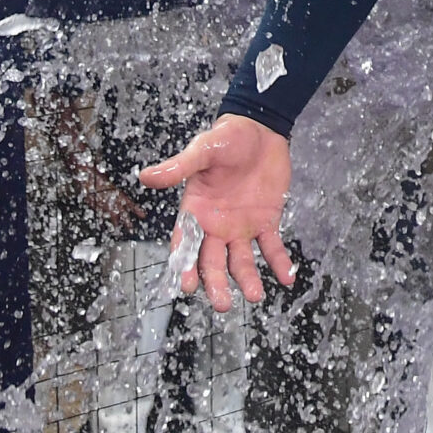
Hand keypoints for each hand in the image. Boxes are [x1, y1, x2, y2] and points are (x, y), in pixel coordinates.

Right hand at [137, 114, 297, 310]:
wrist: (260, 128)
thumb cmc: (227, 138)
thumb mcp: (202, 150)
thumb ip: (179, 167)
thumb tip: (146, 176)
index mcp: (196, 211)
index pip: (187, 245)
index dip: (185, 266)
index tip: (187, 286)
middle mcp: (216, 225)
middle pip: (213, 262)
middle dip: (216, 284)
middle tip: (222, 304)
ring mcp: (242, 226)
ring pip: (241, 261)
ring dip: (247, 279)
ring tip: (255, 295)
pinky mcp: (267, 221)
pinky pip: (272, 247)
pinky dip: (280, 262)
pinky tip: (287, 277)